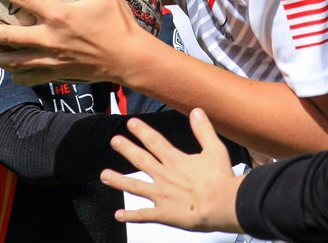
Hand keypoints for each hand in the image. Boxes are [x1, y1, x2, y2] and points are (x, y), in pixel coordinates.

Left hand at [0, 0, 158, 85]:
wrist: (130, 59)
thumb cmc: (119, 23)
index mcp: (59, 16)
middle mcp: (50, 39)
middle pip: (7, 36)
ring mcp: (52, 60)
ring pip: (13, 61)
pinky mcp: (58, 74)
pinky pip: (31, 77)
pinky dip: (18, 75)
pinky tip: (10, 74)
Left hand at [101, 109, 244, 233]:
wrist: (222, 205)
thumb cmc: (221, 180)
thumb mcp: (215, 149)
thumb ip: (203, 130)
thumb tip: (196, 111)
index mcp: (176, 160)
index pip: (154, 141)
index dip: (141, 131)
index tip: (131, 123)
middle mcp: (164, 176)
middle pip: (140, 160)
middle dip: (126, 149)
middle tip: (114, 141)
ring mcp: (161, 195)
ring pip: (135, 186)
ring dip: (118, 180)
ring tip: (104, 175)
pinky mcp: (164, 214)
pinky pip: (143, 215)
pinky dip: (130, 216)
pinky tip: (119, 215)